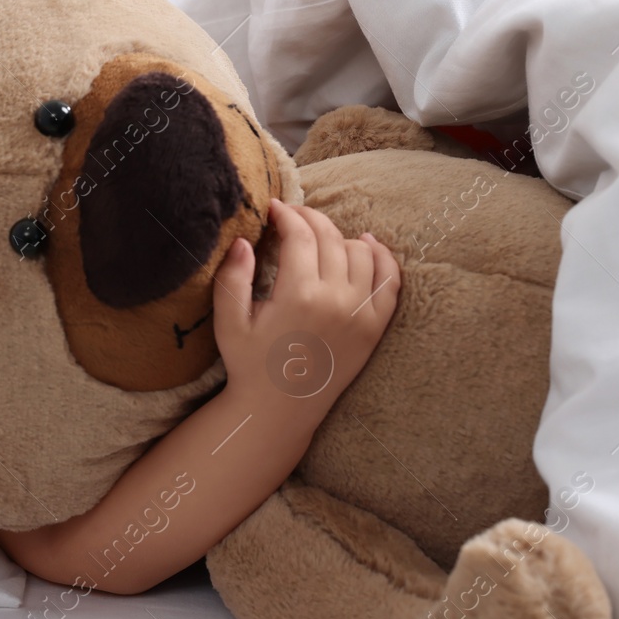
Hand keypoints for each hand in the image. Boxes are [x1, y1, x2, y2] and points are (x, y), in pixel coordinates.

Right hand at [213, 198, 399, 410]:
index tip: (273, 208)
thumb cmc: (250, 364)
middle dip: (309, 218)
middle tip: (292, 216)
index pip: (300, 235)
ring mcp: (361, 314)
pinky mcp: (375, 327)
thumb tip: (244, 239)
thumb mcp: (229, 322)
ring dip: (339, 236)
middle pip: (330, 237)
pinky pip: (389, 279)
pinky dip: (382, 256)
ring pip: (361, 251)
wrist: (281, 410)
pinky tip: (366, 243)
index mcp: (298, 296)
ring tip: (319, 237)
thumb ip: (232, 278)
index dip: (286, 214)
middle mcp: (336, 301)